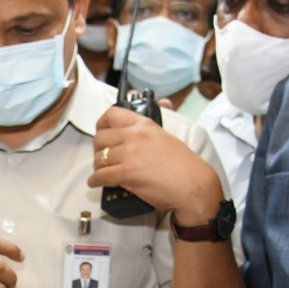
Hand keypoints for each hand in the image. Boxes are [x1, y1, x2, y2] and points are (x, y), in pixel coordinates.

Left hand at [88, 106, 223, 223]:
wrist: (194, 185)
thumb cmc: (184, 165)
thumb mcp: (167, 136)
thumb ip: (157, 123)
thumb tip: (162, 101)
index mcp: (144, 124)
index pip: (112, 114)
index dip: (101, 125)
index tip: (102, 132)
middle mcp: (135, 135)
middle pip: (100, 138)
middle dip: (97, 149)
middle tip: (102, 157)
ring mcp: (130, 154)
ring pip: (98, 158)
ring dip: (97, 167)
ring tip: (102, 171)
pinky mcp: (127, 173)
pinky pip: (100, 175)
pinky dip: (95, 181)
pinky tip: (96, 183)